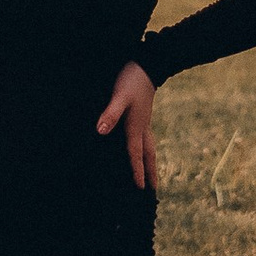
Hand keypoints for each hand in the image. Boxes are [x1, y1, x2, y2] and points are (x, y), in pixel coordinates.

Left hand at [96, 61, 158, 191]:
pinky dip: (147, 149)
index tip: (141, 188)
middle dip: (150, 172)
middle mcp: (143, 127)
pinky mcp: (143, 115)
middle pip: (148, 154)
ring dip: (151, 162)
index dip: (136, 171)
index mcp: (136, 127)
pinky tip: (142, 148)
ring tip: (152, 174)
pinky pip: (146, 138)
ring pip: (150, 147)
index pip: (135, 153)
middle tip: (154, 189)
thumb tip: (101, 131)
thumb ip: (111, 113)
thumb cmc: (132, 81)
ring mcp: (145, 121)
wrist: (148, 66)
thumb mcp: (119, 96)